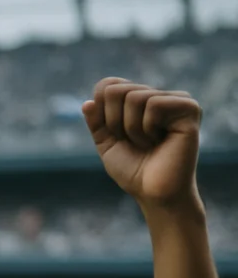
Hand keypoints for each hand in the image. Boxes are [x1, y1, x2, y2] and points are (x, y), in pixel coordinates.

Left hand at [83, 78, 201, 208]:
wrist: (154, 193)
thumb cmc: (134, 170)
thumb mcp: (107, 144)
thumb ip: (96, 121)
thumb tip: (88, 102)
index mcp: (141, 100)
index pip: (108, 85)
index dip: (101, 112)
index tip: (115, 135)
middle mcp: (160, 95)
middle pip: (117, 90)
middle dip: (114, 122)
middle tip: (133, 142)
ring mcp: (176, 100)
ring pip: (134, 97)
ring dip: (132, 128)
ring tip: (148, 143)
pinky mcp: (189, 108)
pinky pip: (154, 104)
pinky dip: (147, 127)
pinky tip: (161, 140)